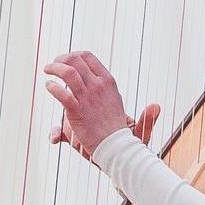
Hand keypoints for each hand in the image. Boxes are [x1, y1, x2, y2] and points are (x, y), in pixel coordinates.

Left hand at [45, 50, 160, 160]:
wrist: (115, 149)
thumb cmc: (119, 133)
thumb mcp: (124, 114)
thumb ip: (121, 100)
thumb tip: (157, 107)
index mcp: (108, 82)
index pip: (88, 57)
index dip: (73, 55)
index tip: (65, 60)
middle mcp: (98, 86)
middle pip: (75, 60)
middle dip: (60, 59)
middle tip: (52, 65)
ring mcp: (87, 97)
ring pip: (67, 72)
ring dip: (54, 68)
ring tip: (47, 70)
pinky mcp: (76, 110)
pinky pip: (61, 92)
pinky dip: (52, 87)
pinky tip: (48, 87)